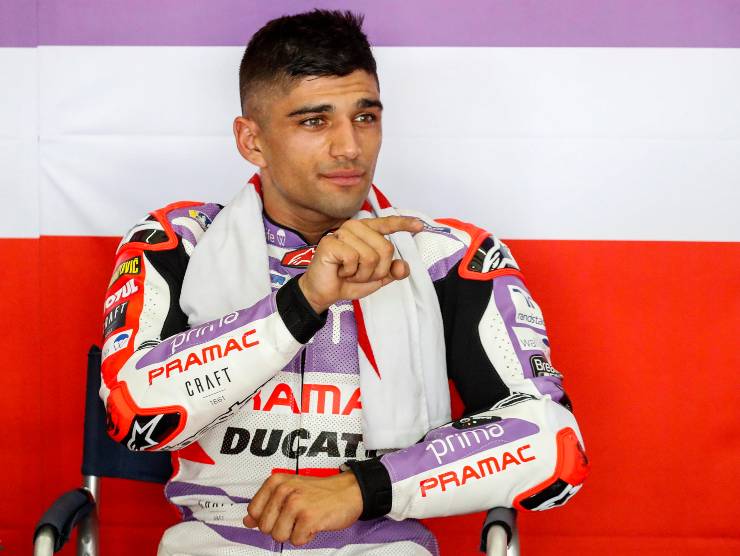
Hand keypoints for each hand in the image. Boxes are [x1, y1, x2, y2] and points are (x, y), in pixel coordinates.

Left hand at [243, 471, 362, 545]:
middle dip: (281, 527)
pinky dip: (306, 537)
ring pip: (279, 536)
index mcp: (276, 482)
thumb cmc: (320, 492)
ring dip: (294, 533)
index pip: (253, 511)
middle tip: (297, 517)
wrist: (349, 491)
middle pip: (265, 527)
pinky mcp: (309, 518)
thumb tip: (247, 521)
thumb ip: (266, 505)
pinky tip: (315, 524)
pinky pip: (296, 541)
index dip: (267, 518)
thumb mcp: (289, 491)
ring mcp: (296, 503)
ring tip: (306, 519)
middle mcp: (284, 490)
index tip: (281, 513)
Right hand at [299, 216, 422, 312]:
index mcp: (366, 231)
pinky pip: (354, 259)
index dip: (404, 224)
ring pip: (370, 256)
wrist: (324, 292)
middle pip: (385, 248)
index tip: (419, 226)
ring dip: (362, 274)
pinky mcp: (330, 243)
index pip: (387, 223)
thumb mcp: (376, 278)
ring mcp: (341, 233)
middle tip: (360, 273)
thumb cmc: (347, 281)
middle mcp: (354, 227)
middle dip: (376, 270)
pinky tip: (340, 270)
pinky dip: (350, 272)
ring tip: (349, 272)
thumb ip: (391, 271)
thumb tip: (403, 267)